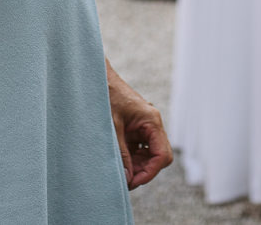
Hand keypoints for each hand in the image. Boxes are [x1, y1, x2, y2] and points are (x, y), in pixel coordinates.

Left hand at [106, 62, 170, 188]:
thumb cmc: (107, 97)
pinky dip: (132, 159)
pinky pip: (140, 150)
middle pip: (159, 157)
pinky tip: (119, 163)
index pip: (162, 154)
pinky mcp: (136, 130)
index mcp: (152, 121)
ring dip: (137, 167)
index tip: (134, 182)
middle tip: (125, 181)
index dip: (150, 172)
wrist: (98, 79)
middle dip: (144, 171)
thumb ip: (122, 153)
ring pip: (150, 155)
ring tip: (120, 174)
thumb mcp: (113, 127)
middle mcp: (152, 125)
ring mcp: (145, 128)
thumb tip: (127, 177)